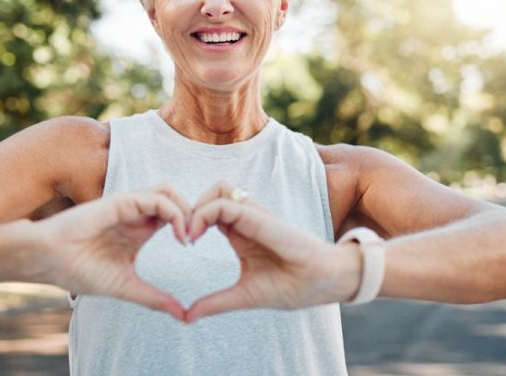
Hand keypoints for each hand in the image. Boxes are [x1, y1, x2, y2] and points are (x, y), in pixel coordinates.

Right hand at [33, 183, 190, 320]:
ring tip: (187, 237)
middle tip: (196, 239)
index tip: (194, 248)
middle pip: (177, 198)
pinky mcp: (121, 202)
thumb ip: (155, 297)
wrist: (48, 260)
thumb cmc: (79, 270)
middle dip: (195, 214)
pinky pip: (157, 199)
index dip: (191, 226)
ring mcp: (129, 205)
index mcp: (139, 228)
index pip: (175, 215)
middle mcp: (137, 213)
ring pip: (170, 191)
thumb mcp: (126, 286)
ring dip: (186, 210)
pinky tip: (178, 235)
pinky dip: (174, 213)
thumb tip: (183, 315)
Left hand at [184, 181, 361, 322]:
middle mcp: (246, 220)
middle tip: (181, 236)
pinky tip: (196, 235)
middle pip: (211, 194)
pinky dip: (205, 213)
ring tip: (188, 234)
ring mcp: (253, 216)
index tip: (182, 244)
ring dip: (197, 206)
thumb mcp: (243, 295)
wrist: (324, 283)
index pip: (210, 212)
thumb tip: (187, 317)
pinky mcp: (259, 217)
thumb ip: (215, 303)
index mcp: (240, 234)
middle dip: (189, 209)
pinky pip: (226, 203)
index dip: (191, 222)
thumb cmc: (292, 287)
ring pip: (217, 189)